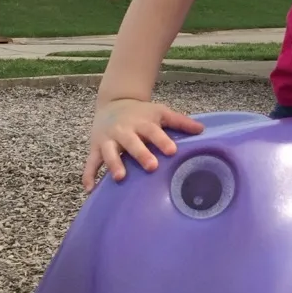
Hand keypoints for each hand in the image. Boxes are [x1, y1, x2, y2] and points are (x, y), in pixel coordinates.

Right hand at [82, 98, 203, 191]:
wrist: (113, 102)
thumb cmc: (141, 113)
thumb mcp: (160, 112)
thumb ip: (180, 121)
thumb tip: (202, 130)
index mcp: (142, 123)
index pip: (154, 131)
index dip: (162, 140)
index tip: (172, 151)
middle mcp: (124, 131)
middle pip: (132, 142)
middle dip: (141, 154)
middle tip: (152, 166)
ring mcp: (109, 140)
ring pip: (109, 152)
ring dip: (114, 164)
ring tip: (120, 177)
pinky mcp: (96, 148)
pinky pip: (91, 162)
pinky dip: (89, 175)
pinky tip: (90, 190)